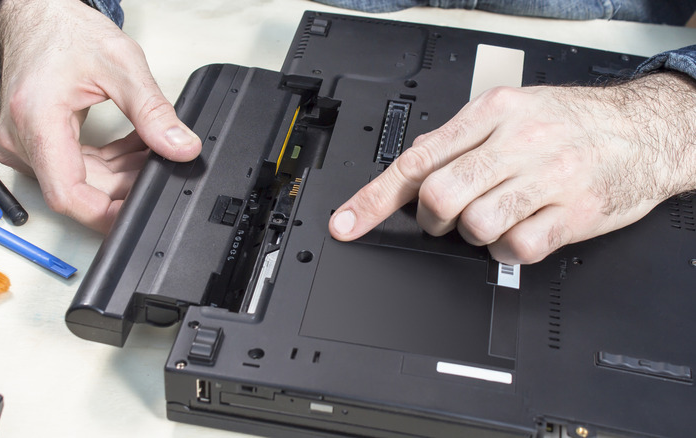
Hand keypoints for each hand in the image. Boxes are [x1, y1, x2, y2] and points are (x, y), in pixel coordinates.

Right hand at [0, 0, 200, 232]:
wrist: (37, 13)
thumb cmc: (67, 30)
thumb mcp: (122, 66)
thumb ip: (154, 113)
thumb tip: (182, 148)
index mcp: (35, 119)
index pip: (68, 194)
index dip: (106, 214)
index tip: (139, 214)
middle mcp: (21, 139)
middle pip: (80, 190)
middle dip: (126, 186)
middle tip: (162, 166)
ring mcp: (24, 144)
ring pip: (81, 182)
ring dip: (121, 173)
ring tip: (153, 150)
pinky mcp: (33, 144)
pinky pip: (76, 167)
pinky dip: (109, 163)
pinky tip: (134, 147)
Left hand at [329, 72, 695, 263]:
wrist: (644, 129)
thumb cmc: (570, 122)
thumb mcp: (511, 110)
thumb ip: (459, 139)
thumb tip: (412, 169)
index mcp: (491, 113)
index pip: (416, 160)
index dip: (372, 199)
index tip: (346, 224)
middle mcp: (516, 142)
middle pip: (439, 197)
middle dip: (433, 219)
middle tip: (449, 217)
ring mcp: (546, 179)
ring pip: (475, 226)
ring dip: (474, 234)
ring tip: (494, 218)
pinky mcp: (572, 214)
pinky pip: (516, 249)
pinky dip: (508, 250)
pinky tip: (520, 232)